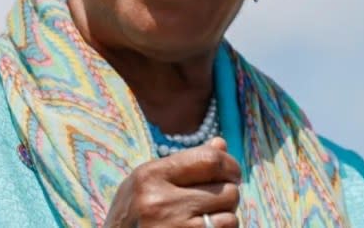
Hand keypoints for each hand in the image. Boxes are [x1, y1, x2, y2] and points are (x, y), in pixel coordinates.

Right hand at [103, 137, 240, 227]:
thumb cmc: (131, 213)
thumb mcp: (147, 181)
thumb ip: (184, 163)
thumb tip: (221, 145)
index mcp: (150, 176)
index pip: (209, 160)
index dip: (230, 165)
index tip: (232, 173)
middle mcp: (159, 203)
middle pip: (225, 190)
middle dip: (229, 194)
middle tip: (217, 200)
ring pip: (229, 218)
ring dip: (226, 218)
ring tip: (207, 218)